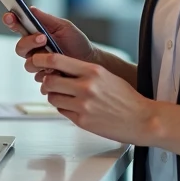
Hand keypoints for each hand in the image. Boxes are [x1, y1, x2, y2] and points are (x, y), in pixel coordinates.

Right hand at [3, 6, 95, 81]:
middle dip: (29, 42)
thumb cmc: (77, 41)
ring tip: (55, 57)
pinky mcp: (44, 76)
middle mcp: (34, 49)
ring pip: (28, 64)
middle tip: (43, 38)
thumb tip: (31, 9)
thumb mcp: (64, 26)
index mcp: (35, 33)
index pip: (18, 26)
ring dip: (40, 59)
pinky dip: (48, 72)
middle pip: (20, 47)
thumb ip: (46, 19)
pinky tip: (58, 70)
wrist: (89, 60)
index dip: (10, 21)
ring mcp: (38, 63)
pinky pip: (38, 76)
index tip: (10, 16)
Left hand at [35, 53, 156, 145]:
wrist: (142, 119)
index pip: (56, 60)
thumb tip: (60, 69)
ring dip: (55, 96)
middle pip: (49, 80)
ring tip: (66, 96)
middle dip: (46, 81)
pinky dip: (64, 108)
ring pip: (52, 97)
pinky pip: (61, 111)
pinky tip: (75, 107)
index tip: (37, 60)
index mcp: (92, 71)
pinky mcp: (82, 121)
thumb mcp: (106, 75)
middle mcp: (86, 87)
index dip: (41, 59)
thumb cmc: (126, 98)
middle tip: (51, 82)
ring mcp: (83, 105)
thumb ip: (83, 71)